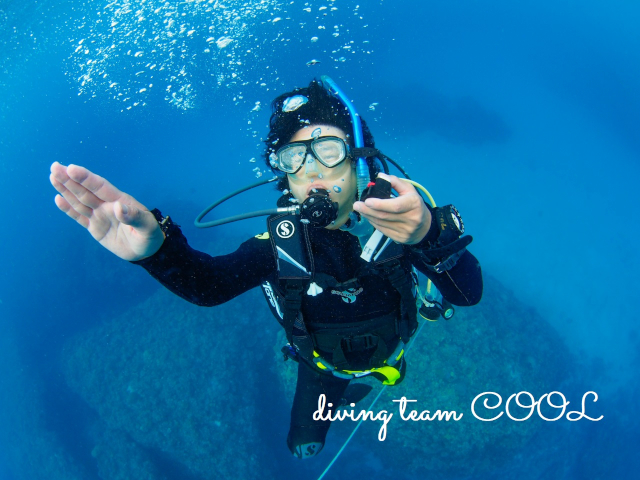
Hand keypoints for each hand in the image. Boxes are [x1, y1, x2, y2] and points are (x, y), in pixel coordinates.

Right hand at [49, 162, 164, 260]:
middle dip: (70, 179)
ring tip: (53, 176)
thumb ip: (134, 217)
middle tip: (54, 166)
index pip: (100, 187)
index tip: (71, 168)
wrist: (147, 250)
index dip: (86, 178)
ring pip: (79, 200)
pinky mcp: (95, 227)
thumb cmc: (150, 235)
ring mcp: (100, 215)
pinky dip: (68, 208)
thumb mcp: (147, 227)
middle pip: (85, 190)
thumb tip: (118, 207)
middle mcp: (107, 205)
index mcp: (120, 201)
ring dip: (66, 189)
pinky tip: (58, 198)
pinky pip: (79, 216)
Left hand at [352, 173, 431, 244]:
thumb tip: (380, 176)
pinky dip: (373, 223)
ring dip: (368, 216)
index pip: (395, 206)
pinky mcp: (400, 238)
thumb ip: (395, 182)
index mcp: (414, 204)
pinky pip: (382, 230)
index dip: (380, 204)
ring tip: (360, 210)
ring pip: (381, 223)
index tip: (367, 201)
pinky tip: (369, 217)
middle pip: (384, 216)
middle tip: (356, 205)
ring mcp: (405, 230)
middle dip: (368, 210)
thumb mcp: (409, 190)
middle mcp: (411, 219)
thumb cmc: (415, 205)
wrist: (425, 227)